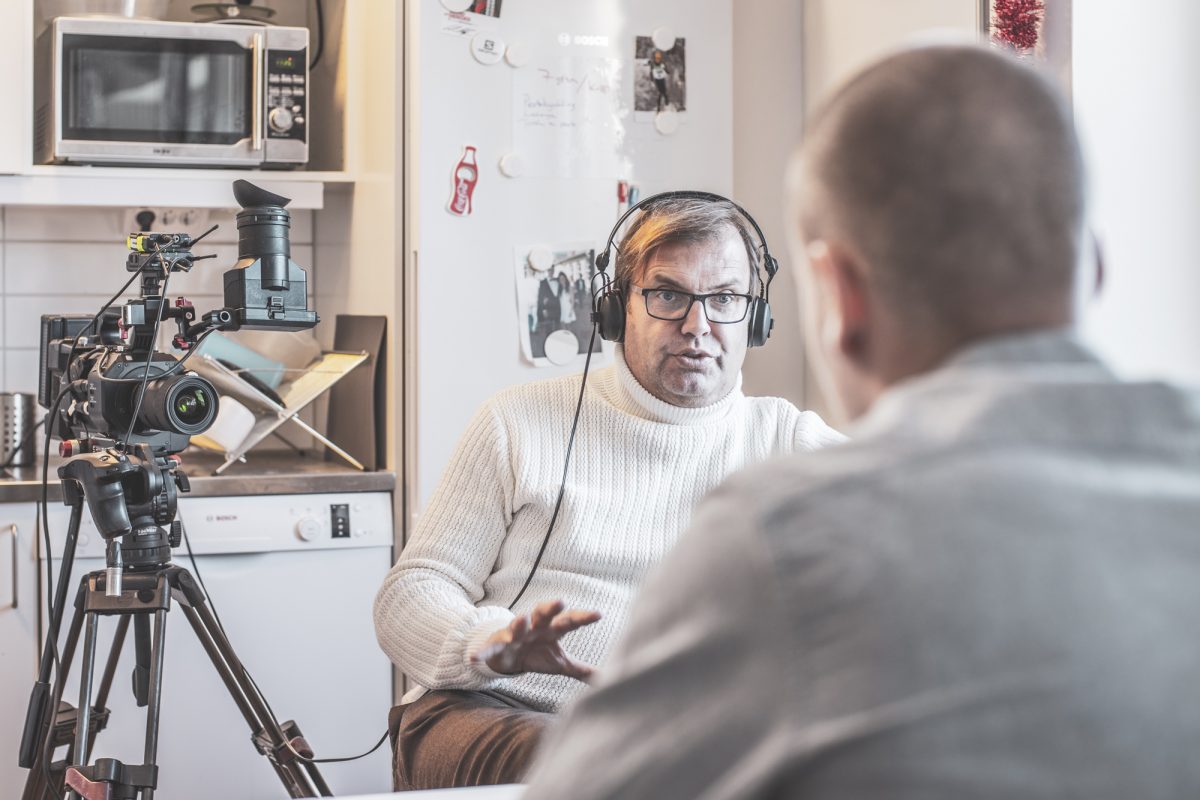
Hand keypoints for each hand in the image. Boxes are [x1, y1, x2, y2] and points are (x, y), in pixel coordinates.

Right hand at [472, 600, 600, 680]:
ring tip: (521, 620)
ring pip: (516, 626)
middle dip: (550, 607)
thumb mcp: (560, 663)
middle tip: (561, 601)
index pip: (569, 621)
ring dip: (518, 623)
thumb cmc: (537, 654)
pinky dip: (482, 652)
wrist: (507, 656)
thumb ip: (580, 669)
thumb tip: (604, 678)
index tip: (598, 614)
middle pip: (543, 614)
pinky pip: (489, 647)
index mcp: (551, 630)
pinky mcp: (496, 645)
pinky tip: (474, 658)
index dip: (583, 618)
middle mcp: (534, 627)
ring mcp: (514, 634)